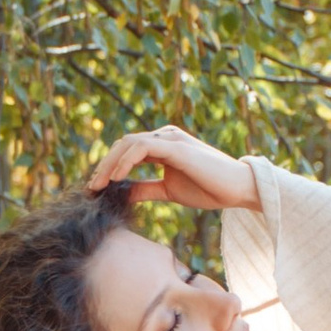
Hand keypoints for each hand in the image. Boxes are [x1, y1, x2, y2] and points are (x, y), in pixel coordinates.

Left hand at [86, 125, 255, 216]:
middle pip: (124, 144)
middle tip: (91, 187)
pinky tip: (116, 178)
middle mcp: (166, 137)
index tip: (97, 187)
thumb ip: (146, 189)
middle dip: (104, 165)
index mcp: (164, 145)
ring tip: (99, 184)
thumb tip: (122, 193)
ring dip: (110, 164)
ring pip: (129, 143)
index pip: (128, 150)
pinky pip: (143, 147)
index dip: (109, 166)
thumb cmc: (210, 189)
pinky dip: (126, 161)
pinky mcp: (176, 146)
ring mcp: (171, 139)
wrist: (238, 189)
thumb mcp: (169, 191)